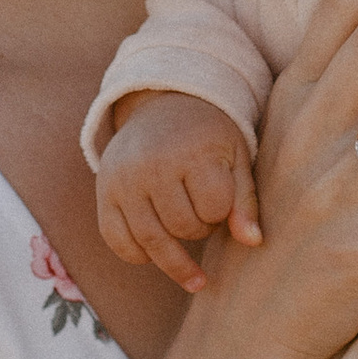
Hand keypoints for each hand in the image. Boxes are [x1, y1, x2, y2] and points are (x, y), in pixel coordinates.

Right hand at [98, 95, 261, 291]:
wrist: (163, 104)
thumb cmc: (207, 138)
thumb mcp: (236, 158)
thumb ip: (245, 202)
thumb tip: (253, 243)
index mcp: (191, 152)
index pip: (214, 208)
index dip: (222, 212)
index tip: (220, 197)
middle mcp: (152, 165)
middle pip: (183, 227)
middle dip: (200, 229)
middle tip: (202, 211)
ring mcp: (123, 181)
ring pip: (151, 241)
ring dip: (175, 253)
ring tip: (188, 248)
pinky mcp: (104, 193)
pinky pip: (118, 242)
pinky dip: (139, 255)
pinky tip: (155, 249)